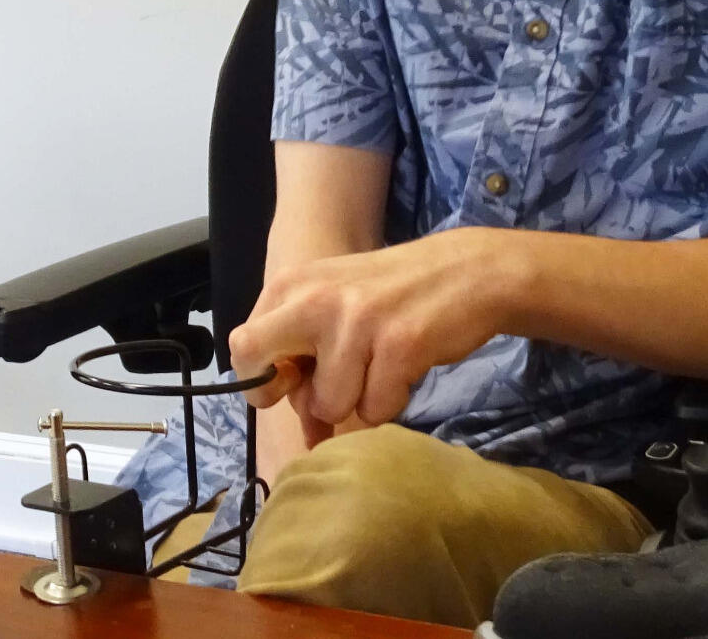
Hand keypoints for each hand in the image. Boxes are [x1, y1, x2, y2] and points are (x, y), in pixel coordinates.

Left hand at [230, 228, 515, 437]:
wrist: (465, 271)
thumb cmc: (392, 296)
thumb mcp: (334, 304)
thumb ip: (305, 359)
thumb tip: (305, 436)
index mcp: (290, 284)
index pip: (242, 347)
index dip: (263, 380)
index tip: (296, 383)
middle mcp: (313, 299)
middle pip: (258, 365)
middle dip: (289, 395)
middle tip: (329, 392)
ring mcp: (355, 321)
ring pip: (328, 404)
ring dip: (356, 404)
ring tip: (379, 372)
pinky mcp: (398, 345)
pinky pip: (375, 410)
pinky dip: (390, 403)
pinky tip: (403, 373)